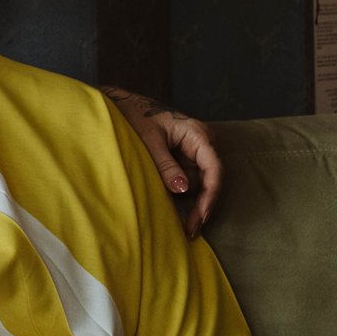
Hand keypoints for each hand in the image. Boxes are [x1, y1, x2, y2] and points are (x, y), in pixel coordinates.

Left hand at [103, 88, 223, 235]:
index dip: (210, 196)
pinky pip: (185, 180)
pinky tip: (164, 198)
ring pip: (195, 184)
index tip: (200, 217)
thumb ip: (165, 165)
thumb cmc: (136, 116)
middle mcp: (202, 144)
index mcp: (198, 134)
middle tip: (189, 230)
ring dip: (181, 195)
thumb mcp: (149, 141)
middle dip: (198, 203)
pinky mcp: (183, 159)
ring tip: (160, 194)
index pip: (214, 169)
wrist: (122, 106)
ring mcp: (194, 152)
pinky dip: (175, 190)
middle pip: (207, 180)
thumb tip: (182, 190)